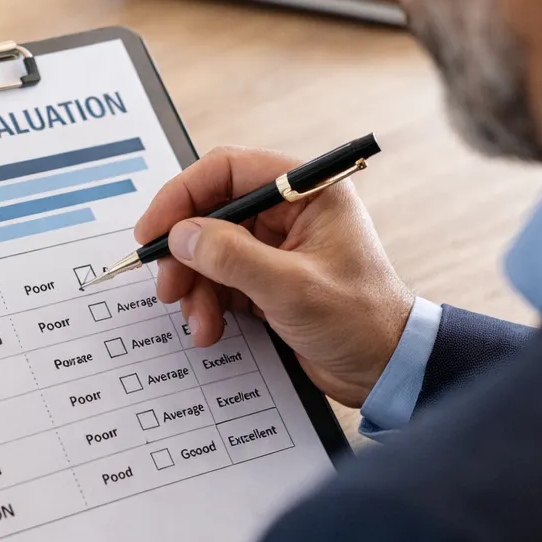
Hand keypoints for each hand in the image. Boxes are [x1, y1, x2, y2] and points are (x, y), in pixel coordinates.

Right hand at [135, 147, 413, 408]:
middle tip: (169, 284)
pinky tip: (209, 329)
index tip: (154, 230)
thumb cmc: (361, 322)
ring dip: (195, 286)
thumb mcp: (292, 288)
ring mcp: (277, 248)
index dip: (182, 195)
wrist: (387, 371)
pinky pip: (221, 281)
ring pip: (211, 251)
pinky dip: (208, 304)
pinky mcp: (268, 281)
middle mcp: (290, 212)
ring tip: (197, 320)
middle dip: (185, 251)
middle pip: (212, 213)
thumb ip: (233, 257)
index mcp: (308, 192)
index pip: (228, 170)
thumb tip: (181, 235)